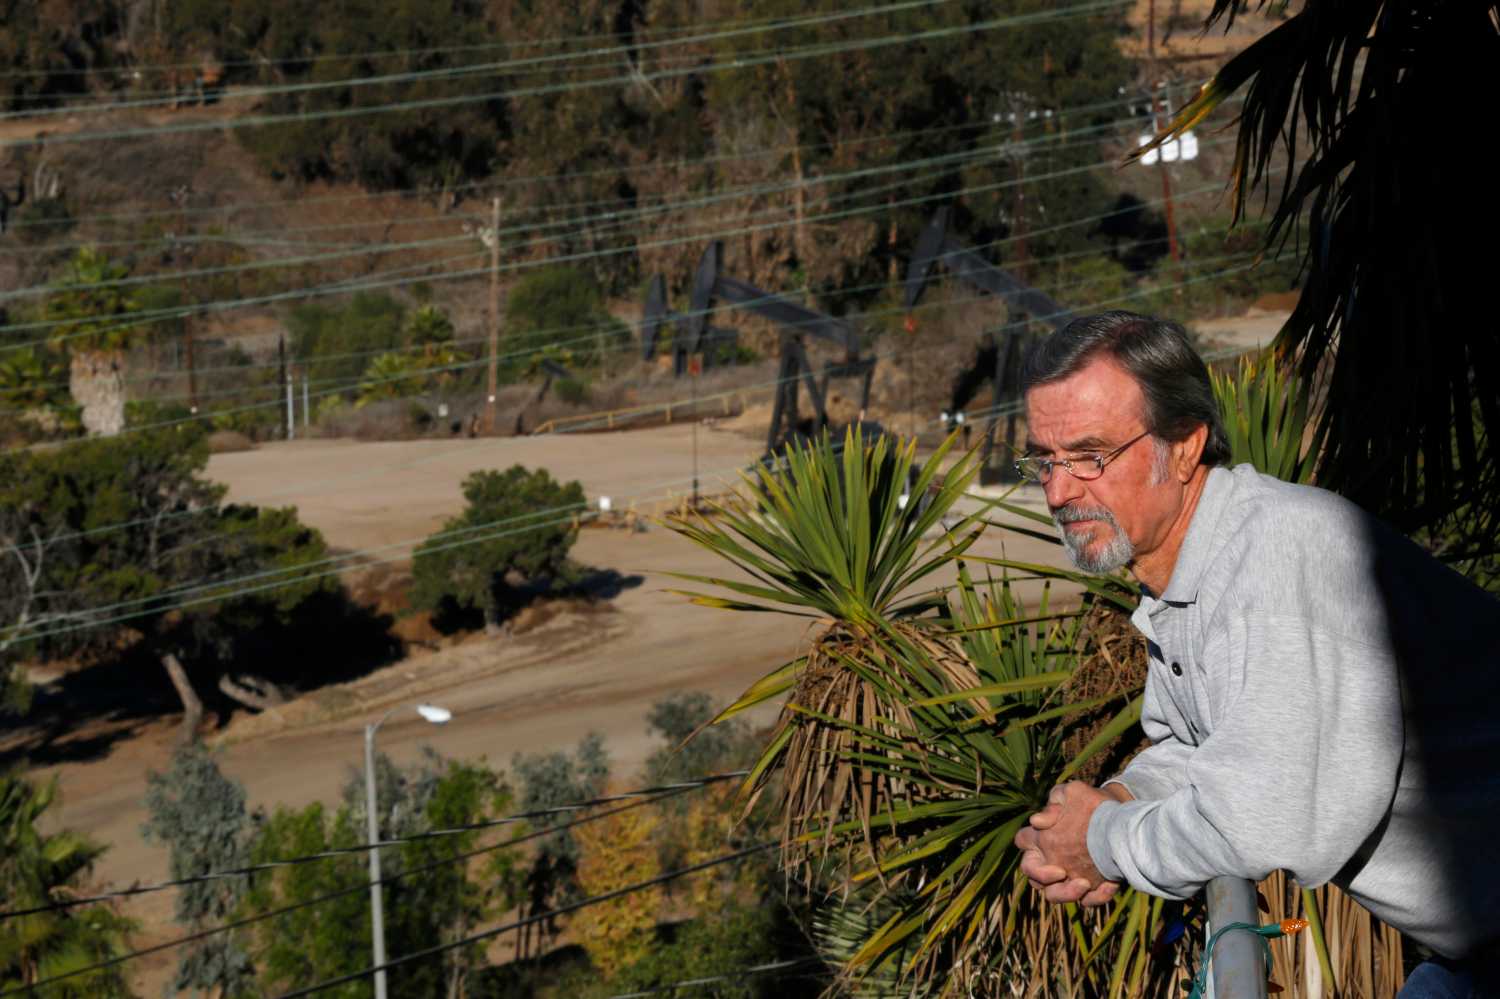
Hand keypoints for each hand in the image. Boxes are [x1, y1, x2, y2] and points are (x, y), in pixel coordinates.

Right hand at [1013, 781, 1128, 906]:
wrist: (1123, 821)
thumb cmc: (1095, 806)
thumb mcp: (1076, 794)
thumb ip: (1055, 800)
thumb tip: (1037, 820)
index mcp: (1042, 838)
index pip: (1023, 842)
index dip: (1028, 845)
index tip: (1047, 843)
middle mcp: (1051, 861)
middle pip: (1033, 877)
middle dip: (1043, 877)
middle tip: (1062, 871)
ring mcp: (1069, 876)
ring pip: (1053, 895)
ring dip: (1066, 894)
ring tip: (1085, 884)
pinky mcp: (1091, 889)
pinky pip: (1088, 901)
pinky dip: (1097, 897)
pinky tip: (1110, 884)